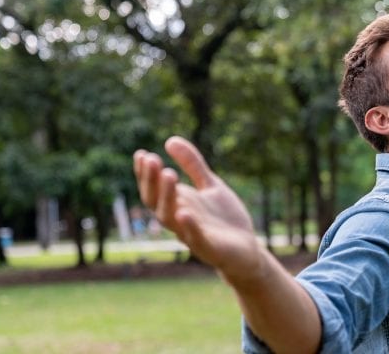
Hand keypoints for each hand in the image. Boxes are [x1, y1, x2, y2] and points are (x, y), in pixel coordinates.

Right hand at [133, 136, 260, 282]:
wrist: (247, 250)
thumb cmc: (224, 219)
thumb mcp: (210, 185)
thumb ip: (193, 165)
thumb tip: (170, 140)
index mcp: (178, 203)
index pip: (154, 188)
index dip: (145, 174)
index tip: (141, 154)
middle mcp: (179, 218)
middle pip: (156, 202)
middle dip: (152, 181)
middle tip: (152, 159)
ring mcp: (192, 234)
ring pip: (170, 218)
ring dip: (167, 197)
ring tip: (169, 174)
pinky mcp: (209, 248)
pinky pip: (195, 238)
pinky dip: (189, 226)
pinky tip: (185, 212)